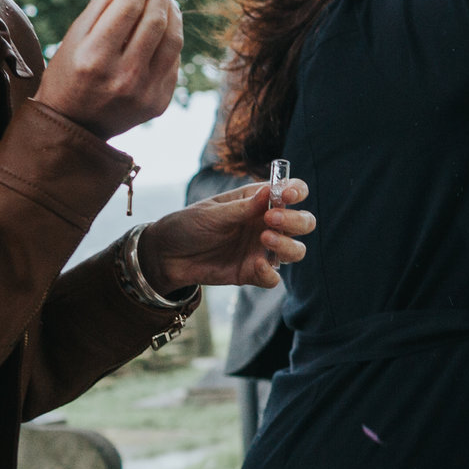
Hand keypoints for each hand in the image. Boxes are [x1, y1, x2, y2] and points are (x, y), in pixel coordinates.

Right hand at [31, 0, 179, 138]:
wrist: (75, 123)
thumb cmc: (72, 70)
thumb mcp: (76, 36)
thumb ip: (105, 3)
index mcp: (94, 58)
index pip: (128, 7)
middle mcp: (123, 76)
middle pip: (155, 20)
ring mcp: (146, 92)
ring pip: (174, 38)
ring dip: (173, 9)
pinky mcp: (161, 101)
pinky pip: (175, 59)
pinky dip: (172, 36)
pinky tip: (165, 23)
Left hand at [139, 178, 313, 290]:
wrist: (164, 256)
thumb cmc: (187, 225)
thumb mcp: (212, 213)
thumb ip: (243, 207)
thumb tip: (271, 191)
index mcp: (259, 202)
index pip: (292, 192)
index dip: (297, 191)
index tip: (288, 195)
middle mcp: (266, 225)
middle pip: (303, 222)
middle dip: (296, 220)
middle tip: (271, 219)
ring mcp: (262, 250)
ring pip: (296, 250)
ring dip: (287, 245)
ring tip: (264, 240)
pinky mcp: (253, 273)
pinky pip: (274, 278)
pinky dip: (269, 273)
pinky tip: (255, 266)